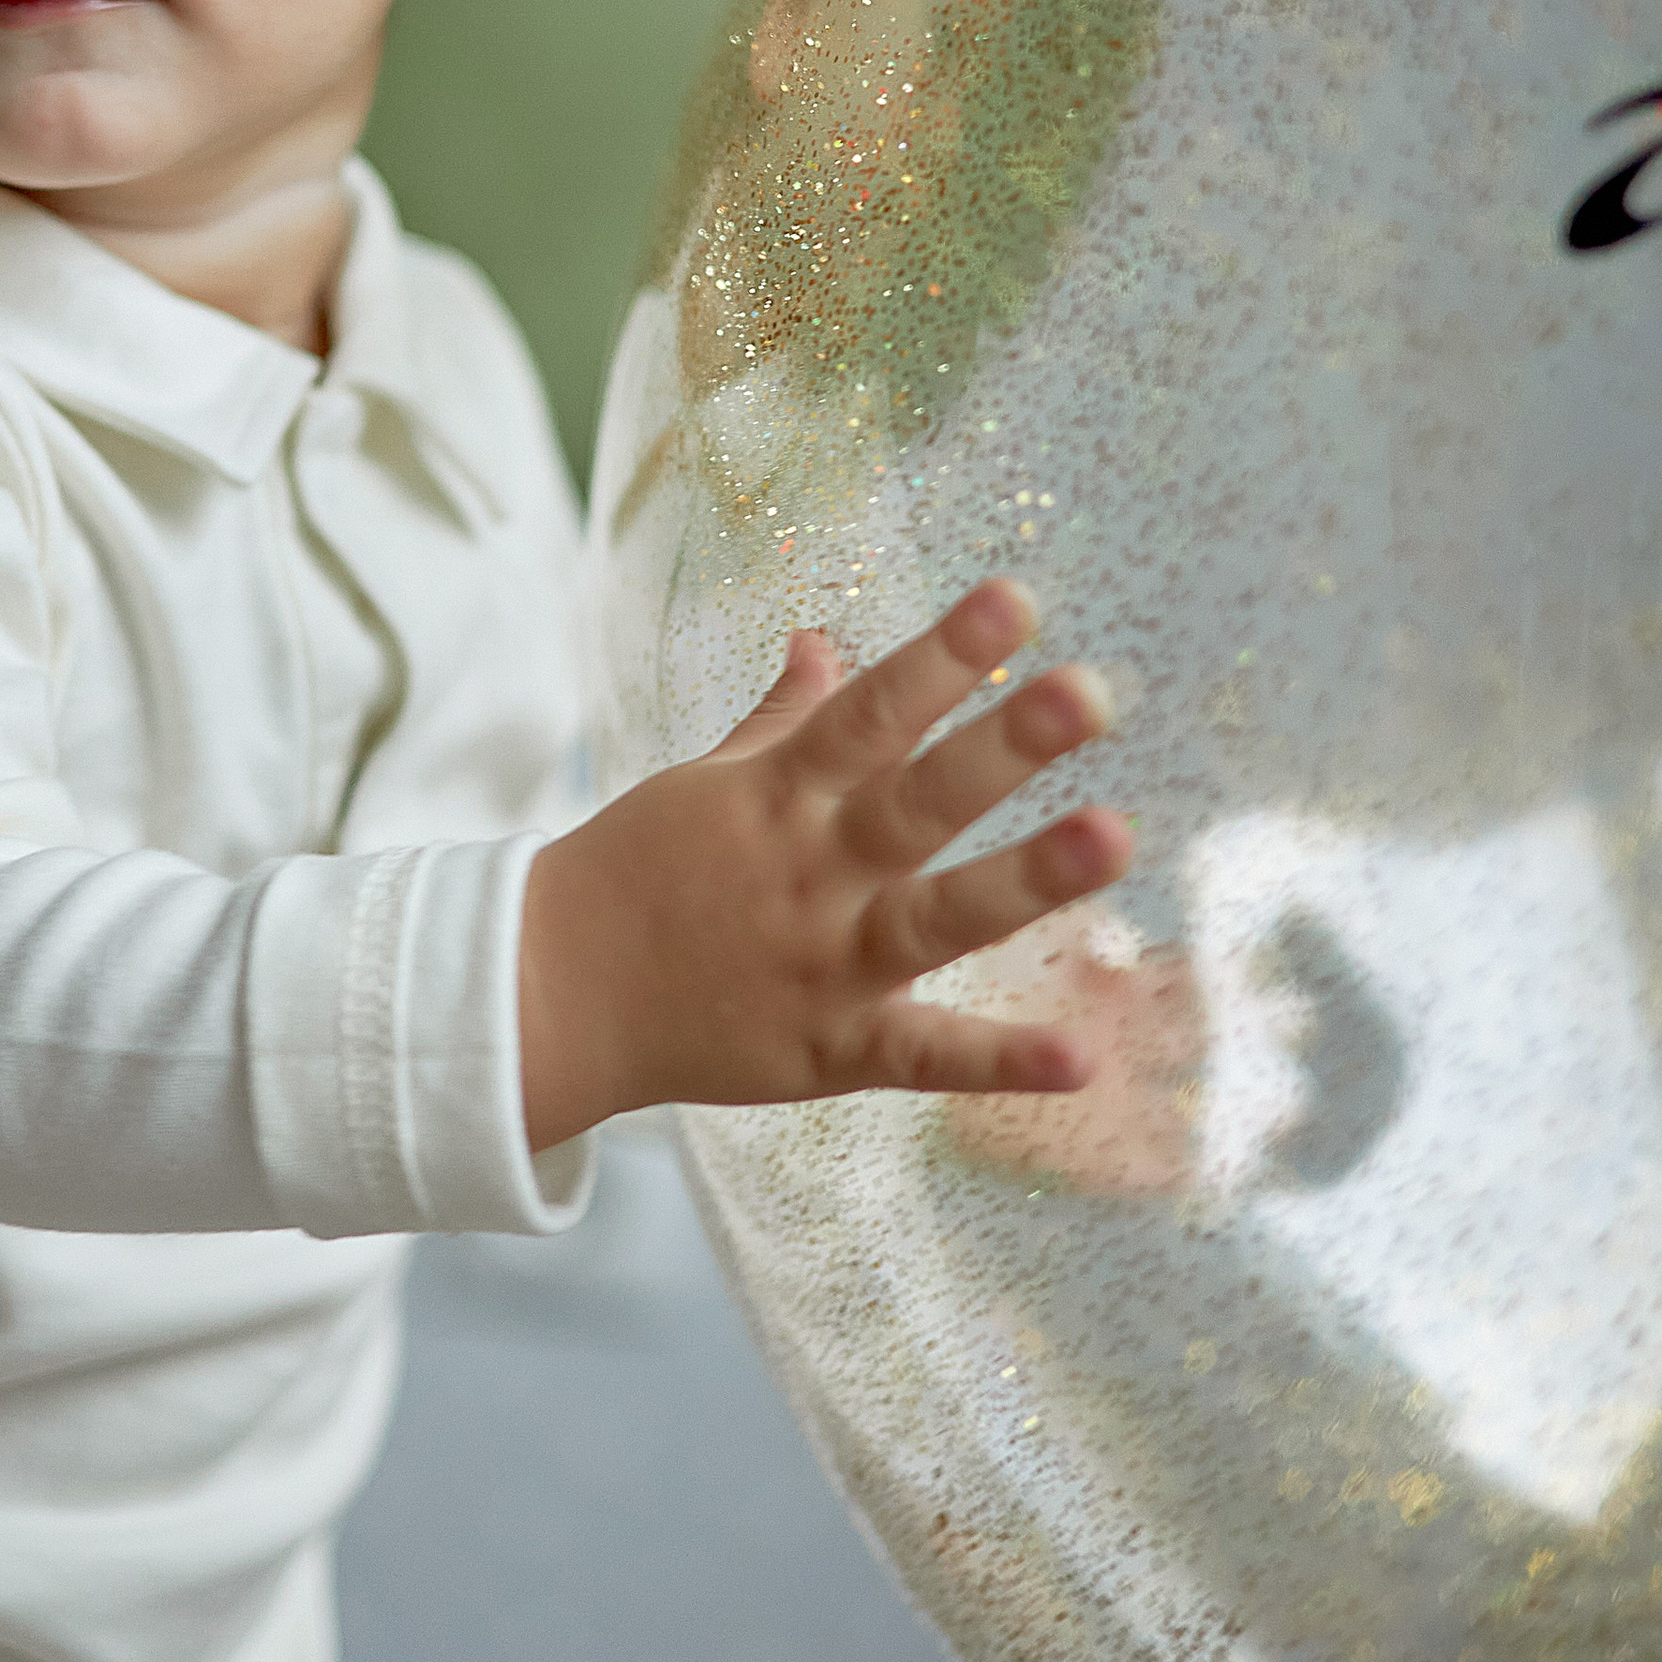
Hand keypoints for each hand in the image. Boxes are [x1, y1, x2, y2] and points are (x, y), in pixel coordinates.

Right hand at [518, 579, 1132, 1148]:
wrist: (547, 996)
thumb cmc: (635, 874)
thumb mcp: (704, 784)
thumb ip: (781, 719)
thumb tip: (823, 640)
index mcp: (777, 797)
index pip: (869, 713)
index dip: (941, 657)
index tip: (1015, 599)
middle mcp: (808, 873)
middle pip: (916, 802)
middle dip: (1005, 748)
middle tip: (1091, 693)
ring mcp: (825, 964)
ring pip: (936, 918)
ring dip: (1026, 881)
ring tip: (1114, 838)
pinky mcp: (833, 1050)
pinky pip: (924, 1056)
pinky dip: (1000, 1062)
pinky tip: (1082, 1059)